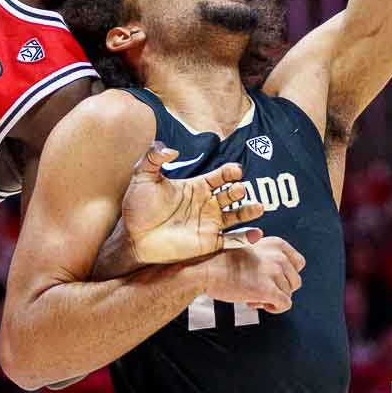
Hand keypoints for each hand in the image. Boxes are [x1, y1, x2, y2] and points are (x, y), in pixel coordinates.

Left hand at [122, 142, 264, 265]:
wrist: (132, 236)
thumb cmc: (138, 205)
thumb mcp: (143, 175)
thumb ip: (154, 156)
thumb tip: (172, 149)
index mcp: (196, 187)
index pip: (220, 176)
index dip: (229, 172)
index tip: (236, 171)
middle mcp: (206, 204)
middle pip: (231, 195)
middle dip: (238, 190)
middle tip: (239, 189)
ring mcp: (209, 224)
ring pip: (236, 216)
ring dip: (248, 211)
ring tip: (259, 207)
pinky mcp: (208, 243)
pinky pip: (231, 241)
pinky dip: (245, 238)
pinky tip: (256, 234)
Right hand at [203, 236, 304, 314]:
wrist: (208, 267)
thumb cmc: (224, 259)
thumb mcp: (251, 245)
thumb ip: (269, 256)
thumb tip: (281, 275)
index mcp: (276, 243)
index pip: (299, 263)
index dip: (286, 274)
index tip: (272, 278)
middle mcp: (278, 256)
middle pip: (295, 281)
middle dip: (280, 288)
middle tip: (261, 288)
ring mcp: (274, 272)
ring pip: (288, 294)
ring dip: (273, 298)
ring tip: (254, 294)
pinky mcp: (268, 289)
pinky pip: (285, 304)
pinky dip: (274, 308)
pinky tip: (257, 303)